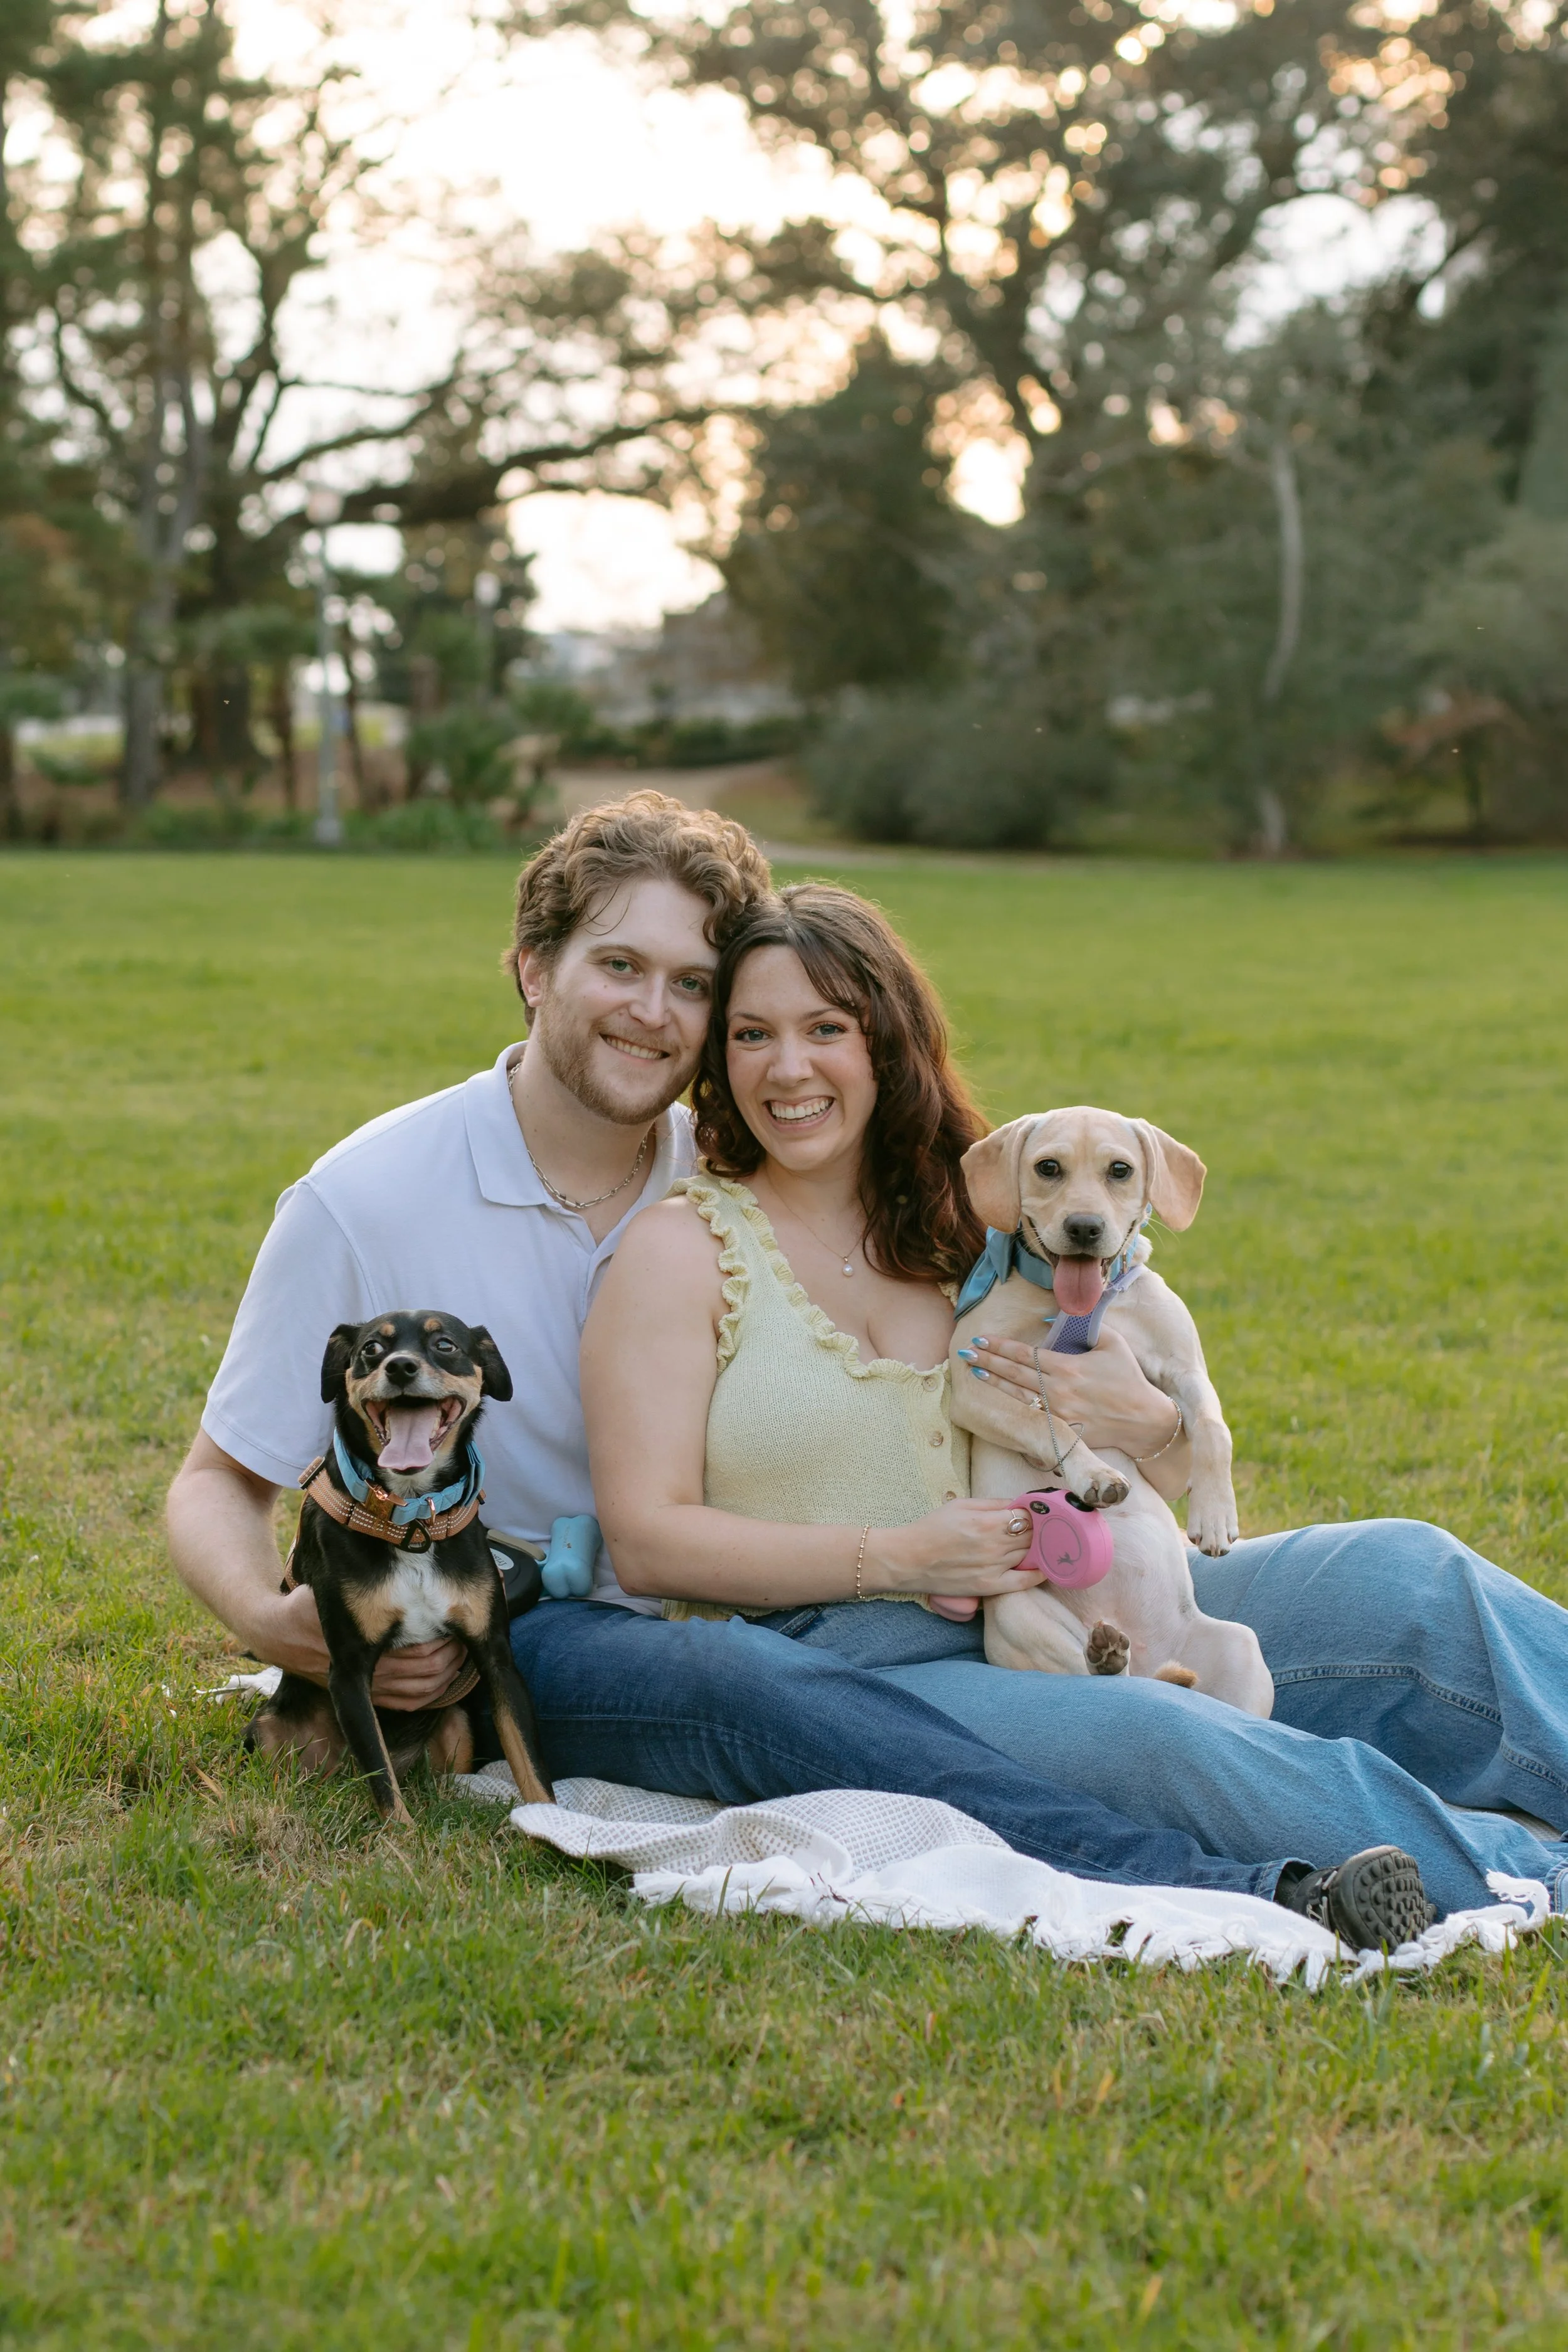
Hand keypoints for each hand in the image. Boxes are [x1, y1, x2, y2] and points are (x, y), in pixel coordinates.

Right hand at [255, 1585, 470, 1710]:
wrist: (277, 1634)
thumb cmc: (306, 1601)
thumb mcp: (324, 1586)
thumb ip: (353, 1577)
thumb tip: (389, 1546)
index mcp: (358, 1644)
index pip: (413, 1650)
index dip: (442, 1638)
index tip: (456, 1619)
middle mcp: (365, 1671)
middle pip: (425, 1672)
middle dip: (452, 1655)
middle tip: (467, 1634)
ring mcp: (367, 1686)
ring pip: (420, 1691)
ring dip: (447, 1676)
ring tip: (462, 1654)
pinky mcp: (366, 1695)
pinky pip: (407, 1703)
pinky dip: (430, 1694)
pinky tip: (445, 1679)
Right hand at [870, 1499, 1038, 1597]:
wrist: (908, 1560)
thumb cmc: (931, 1529)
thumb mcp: (960, 1505)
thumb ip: (993, 1503)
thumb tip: (1020, 1502)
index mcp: (987, 1522)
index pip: (1029, 1515)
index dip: (1037, 1512)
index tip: (1040, 1511)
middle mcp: (994, 1545)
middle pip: (1033, 1535)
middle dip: (1041, 1528)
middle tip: (1045, 1525)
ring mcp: (994, 1568)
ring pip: (1031, 1554)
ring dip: (1041, 1547)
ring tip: (1044, 1541)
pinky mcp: (989, 1586)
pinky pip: (1023, 1582)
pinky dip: (1038, 1574)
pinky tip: (1045, 1566)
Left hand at [957, 1326, 1180, 1457]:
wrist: (1143, 1420)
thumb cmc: (1128, 1377)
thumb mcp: (1111, 1342)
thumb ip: (1083, 1325)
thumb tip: (1050, 1316)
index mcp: (1068, 1367)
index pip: (1025, 1354)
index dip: (1000, 1347)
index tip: (982, 1340)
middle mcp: (1058, 1390)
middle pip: (1014, 1374)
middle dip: (988, 1362)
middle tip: (966, 1353)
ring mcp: (1058, 1413)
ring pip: (1018, 1396)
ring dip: (994, 1384)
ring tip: (974, 1373)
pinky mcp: (1062, 1431)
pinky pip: (1032, 1418)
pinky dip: (1013, 1408)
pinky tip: (998, 1402)